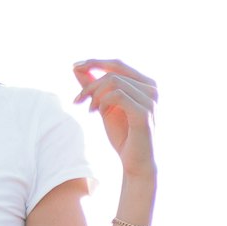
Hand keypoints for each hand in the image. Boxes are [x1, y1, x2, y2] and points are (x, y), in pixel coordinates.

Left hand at [72, 59, 156, 180]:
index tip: (74, 67)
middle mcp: (152, 89)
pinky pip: (117, 95)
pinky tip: (97, 113)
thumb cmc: (123, 135)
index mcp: (146, 84)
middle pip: (113, 72)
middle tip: (78, 99)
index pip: (117, 64)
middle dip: (90, 83)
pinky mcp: (144, 113)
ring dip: (95, 94)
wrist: (135, 163)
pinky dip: (102, 102)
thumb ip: (94, 88)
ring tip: (90, 109)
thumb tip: (76, 68)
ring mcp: (150, 100)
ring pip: (113, 82)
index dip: (95, 62)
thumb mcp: (104, 107)